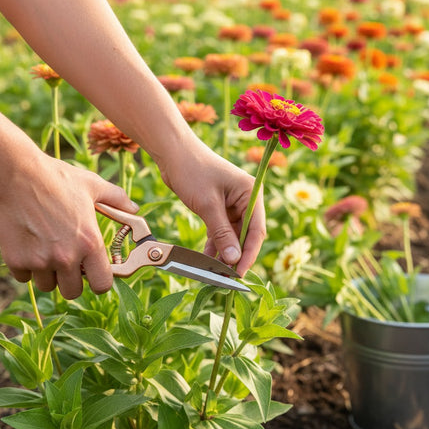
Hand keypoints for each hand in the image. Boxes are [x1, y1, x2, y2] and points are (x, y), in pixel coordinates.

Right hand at [0, 152, 137, 298]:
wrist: (16, 173)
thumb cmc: (56, 178)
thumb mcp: (94, 186)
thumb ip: (118, 200)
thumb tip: (134, 209)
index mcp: (90, 243)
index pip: (102, 285)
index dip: (100, 281)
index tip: (95, 273)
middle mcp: (67, 257)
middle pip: (73, 292)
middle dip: (73, 280)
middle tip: (70, 262)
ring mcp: (40, 261)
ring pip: (48, 285)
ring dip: (50, 274)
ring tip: (49, 251)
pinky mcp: (16, 260)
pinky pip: (25, 277)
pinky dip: (28, 267)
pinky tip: (30, 247)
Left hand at [158, 141, 265, 276]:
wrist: (172, 151)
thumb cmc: (192, 170)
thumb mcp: (208, 205)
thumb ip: (222, 233)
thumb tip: (234, 259)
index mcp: (251, 193)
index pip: (256, 230)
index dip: (249, 253)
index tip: (240, 273)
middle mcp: (245, 199)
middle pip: (246, 234)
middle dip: (236, 255)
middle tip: (227, 277)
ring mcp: (232, 204)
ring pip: (232, 235)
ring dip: (224, 252)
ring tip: (215, 272)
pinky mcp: (218, 207)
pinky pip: (220, 230)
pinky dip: (214, 244)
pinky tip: (206, 259)